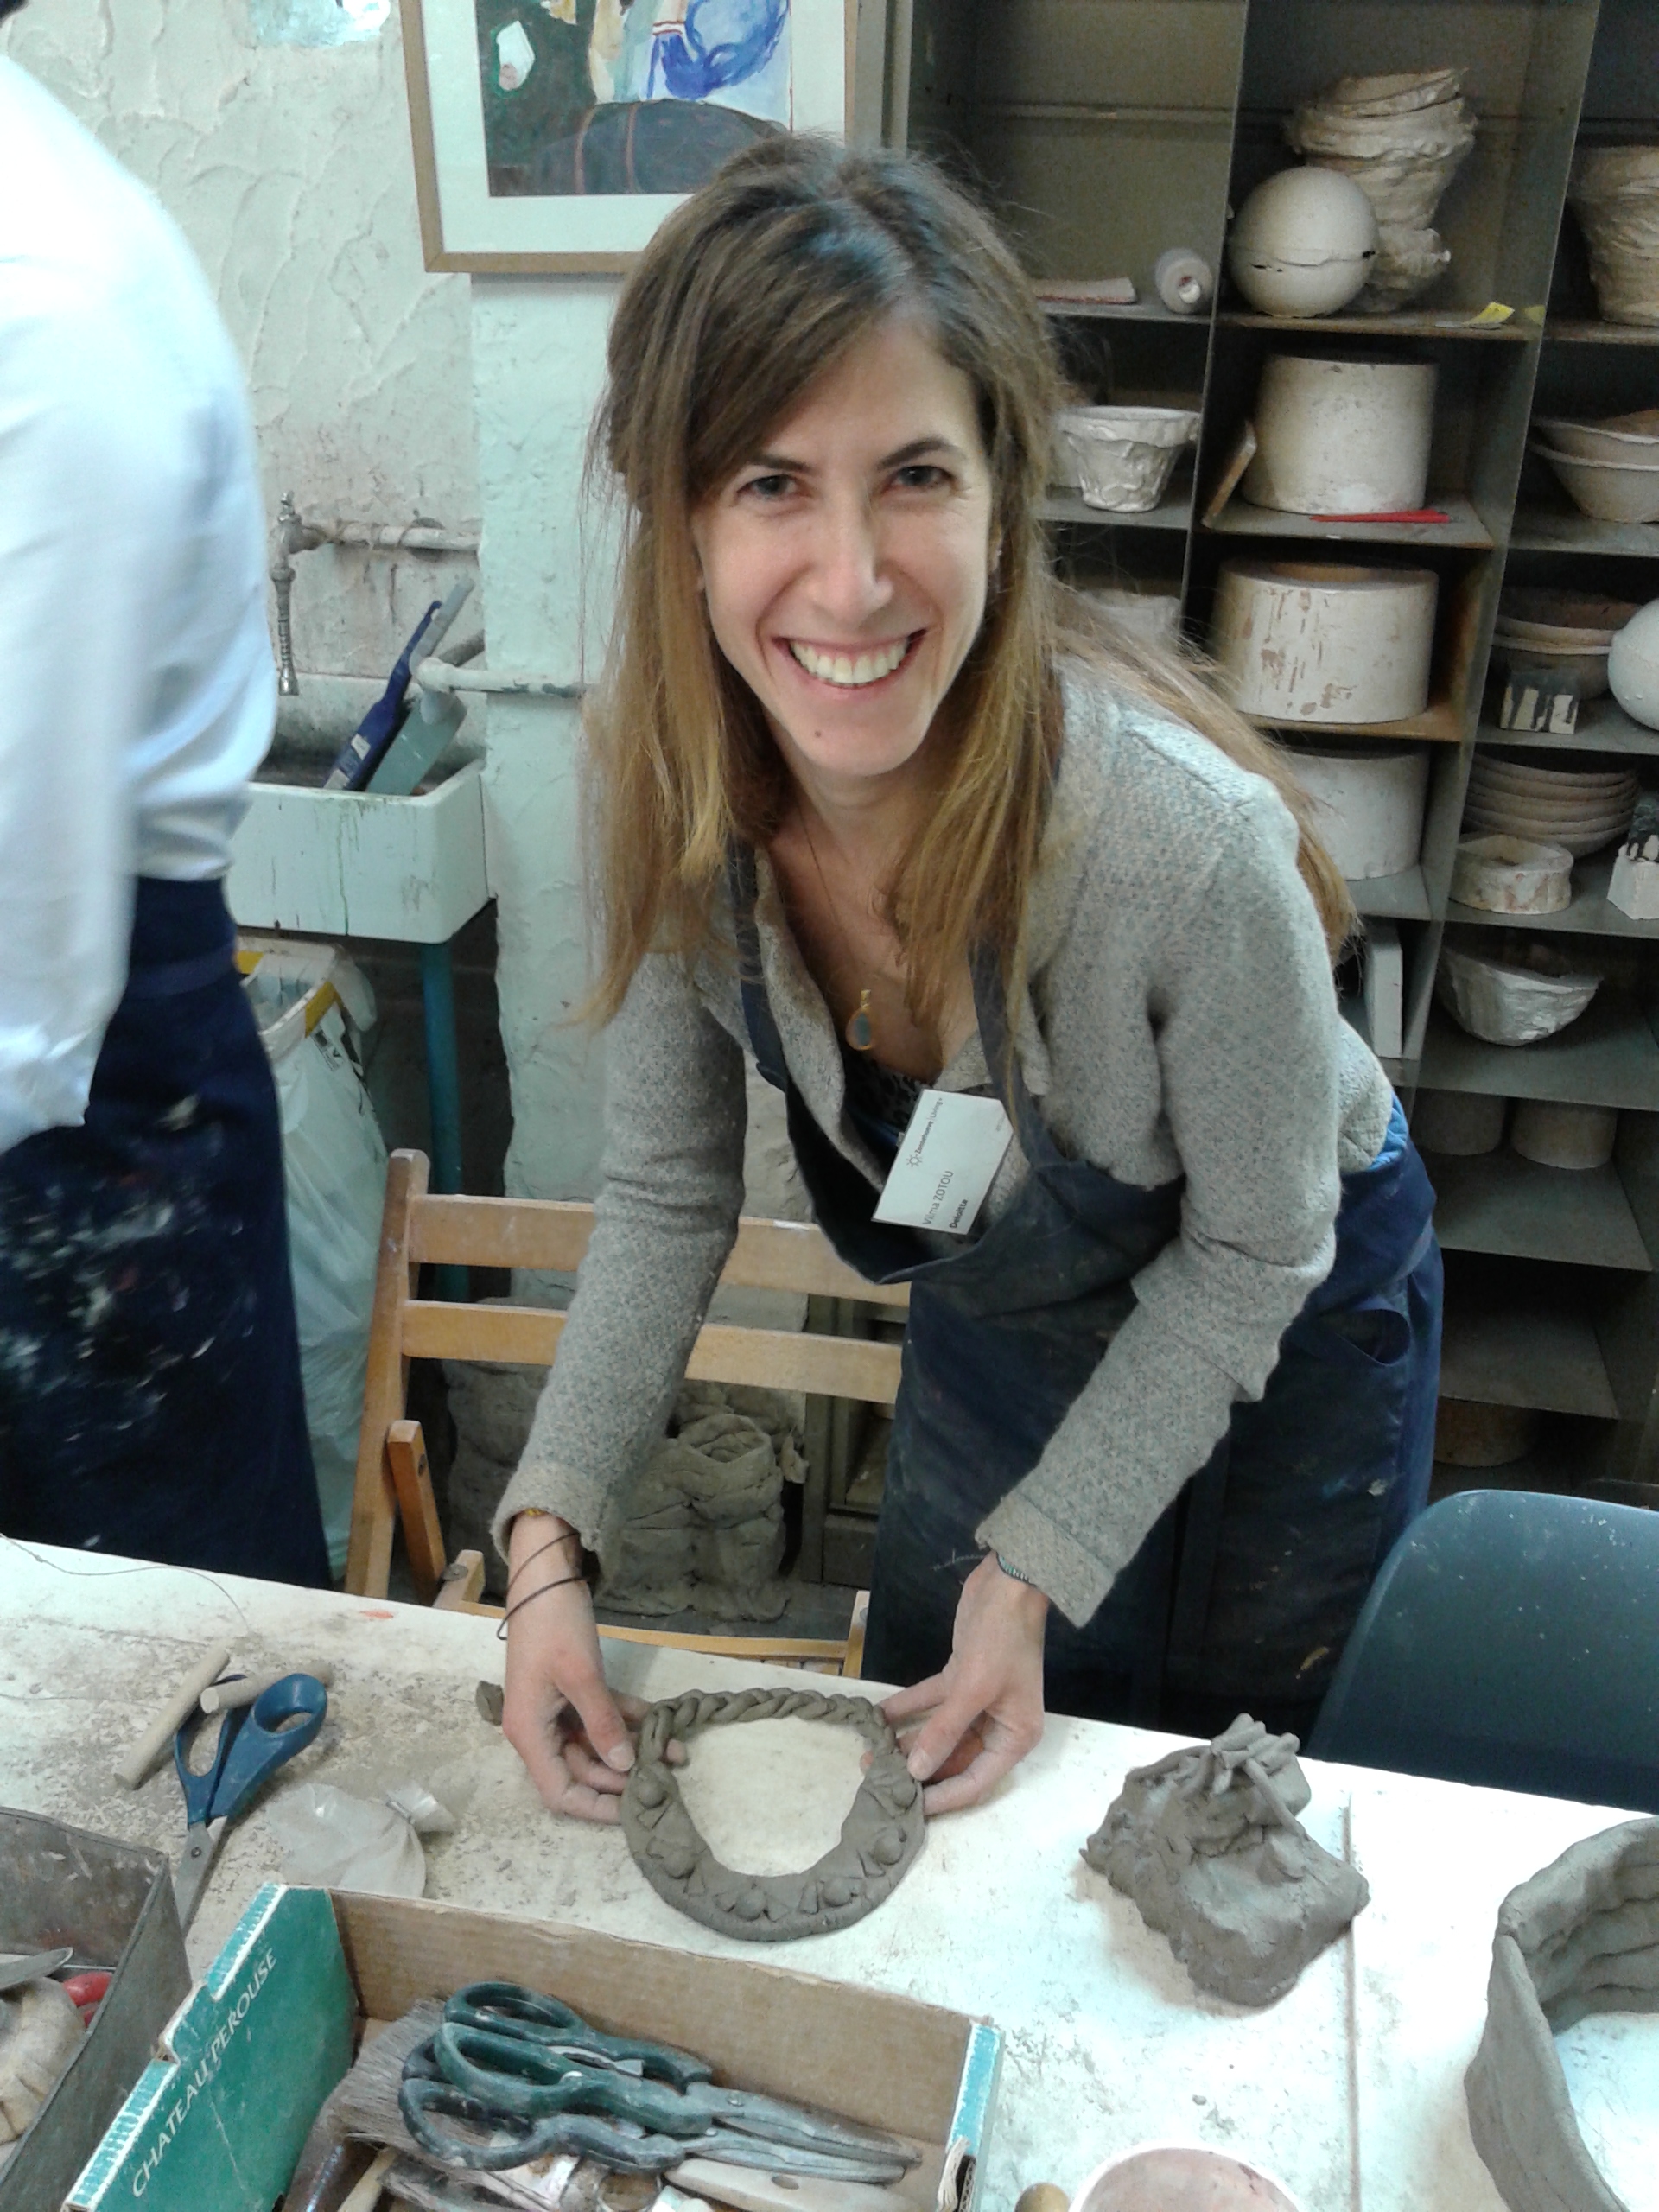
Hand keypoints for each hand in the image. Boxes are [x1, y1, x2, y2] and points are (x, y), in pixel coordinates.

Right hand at [500, 1513, 642, 1822]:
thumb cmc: (554, 1626)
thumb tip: (623, 1764)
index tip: (631, 1812)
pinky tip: (664, 1727)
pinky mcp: (574, 1691)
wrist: (546, 1576)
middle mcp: (540, 1729)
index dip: (594, 1807)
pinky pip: (603, 1716)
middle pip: (581, 1771)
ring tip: (676, 1755)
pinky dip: (629, 1721)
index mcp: (530, 1733)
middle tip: (665, 1781)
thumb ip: (601, 1722)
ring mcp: (557, 1710)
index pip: (559, 1792)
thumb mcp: (581, 1675)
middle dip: (622, 1777)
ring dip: (632, 1749)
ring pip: (597, 1744)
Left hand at [880, 1553, 1047, 1814]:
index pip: (975, 1781)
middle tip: (877, 1778)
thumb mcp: (973, 1688)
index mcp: (1015, 1737)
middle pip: (955, 1759)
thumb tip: (916, 1771)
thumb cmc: (1001, 1640)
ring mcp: (978, 1701)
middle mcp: (999, 1725)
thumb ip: (944, 1732)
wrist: (1009, 1584)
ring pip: (939, 1731)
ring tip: (870, 1753)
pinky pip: (932, 1702)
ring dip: (908, 1740)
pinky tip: (878, 1716)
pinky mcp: (961, 1678)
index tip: (908, 1808)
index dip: (942, 1797)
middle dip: (918, 1768)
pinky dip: (908, 1708)